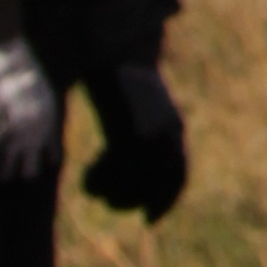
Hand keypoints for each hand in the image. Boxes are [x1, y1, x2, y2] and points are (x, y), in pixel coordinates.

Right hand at [83, 62, 187, 221]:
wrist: (112, 46)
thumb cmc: (117, 76)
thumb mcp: (133, 107)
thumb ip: (136, 130)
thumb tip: (125, 159)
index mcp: (172, 126)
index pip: (178, 173)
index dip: (165, 200)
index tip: (148, 219)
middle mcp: (168, 131)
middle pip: (159, 183)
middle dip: (134, 200)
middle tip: (112, 204)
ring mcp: (152, 130)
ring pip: (138, 181)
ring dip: (114, 191)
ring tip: (94, 186)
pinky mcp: (131, 128)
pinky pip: (119, 169)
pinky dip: (101, 178)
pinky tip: (88, 173)